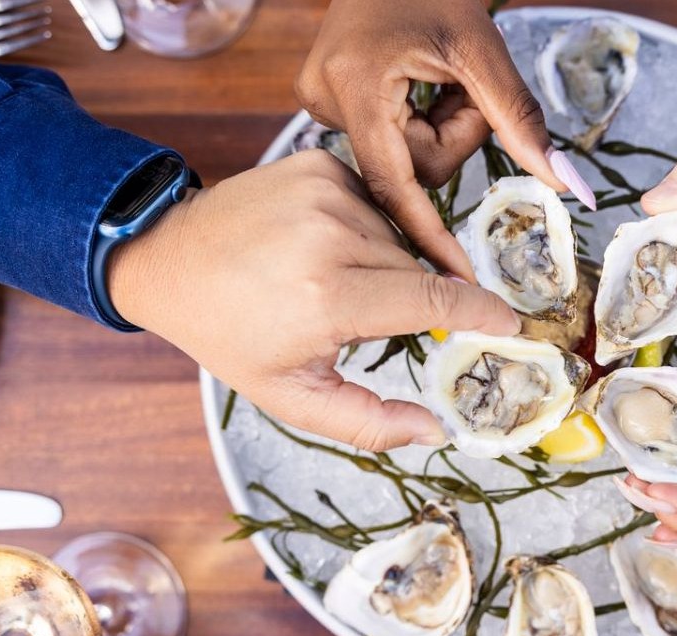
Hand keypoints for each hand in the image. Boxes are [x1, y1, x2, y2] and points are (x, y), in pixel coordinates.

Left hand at [107, 150, 520, 450]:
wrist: (167, 260)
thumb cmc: (230, 334)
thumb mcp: (292, 396)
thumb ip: (369, 424)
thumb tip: (436, 430)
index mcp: (327, 298)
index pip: (432, 300)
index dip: (479, 313)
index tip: (509, 323)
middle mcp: (329, 236)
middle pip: (417, 269)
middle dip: (409, 296)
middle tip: (367, 315)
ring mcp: (324, 191)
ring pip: (397, 235)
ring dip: (384, 261)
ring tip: (334, 278)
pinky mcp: (317, 164)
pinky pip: (374, 202)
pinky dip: (364, 226)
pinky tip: (326, 243)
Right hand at [295, 0, 593, 278]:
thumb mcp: (484, 52)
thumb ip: (522, 123)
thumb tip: (567, 184)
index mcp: (355, 87)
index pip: (396, 185)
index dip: (431, 236)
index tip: (457, 287)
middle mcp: (324, 101)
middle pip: (409, 170)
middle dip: (452, 138)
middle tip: (464, 89)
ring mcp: (321, 101)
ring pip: (402, 156)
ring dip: (438, 127)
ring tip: (439, 75)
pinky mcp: (329, 99)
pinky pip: (388, 139)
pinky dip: (419, 120)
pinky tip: (419, 81)